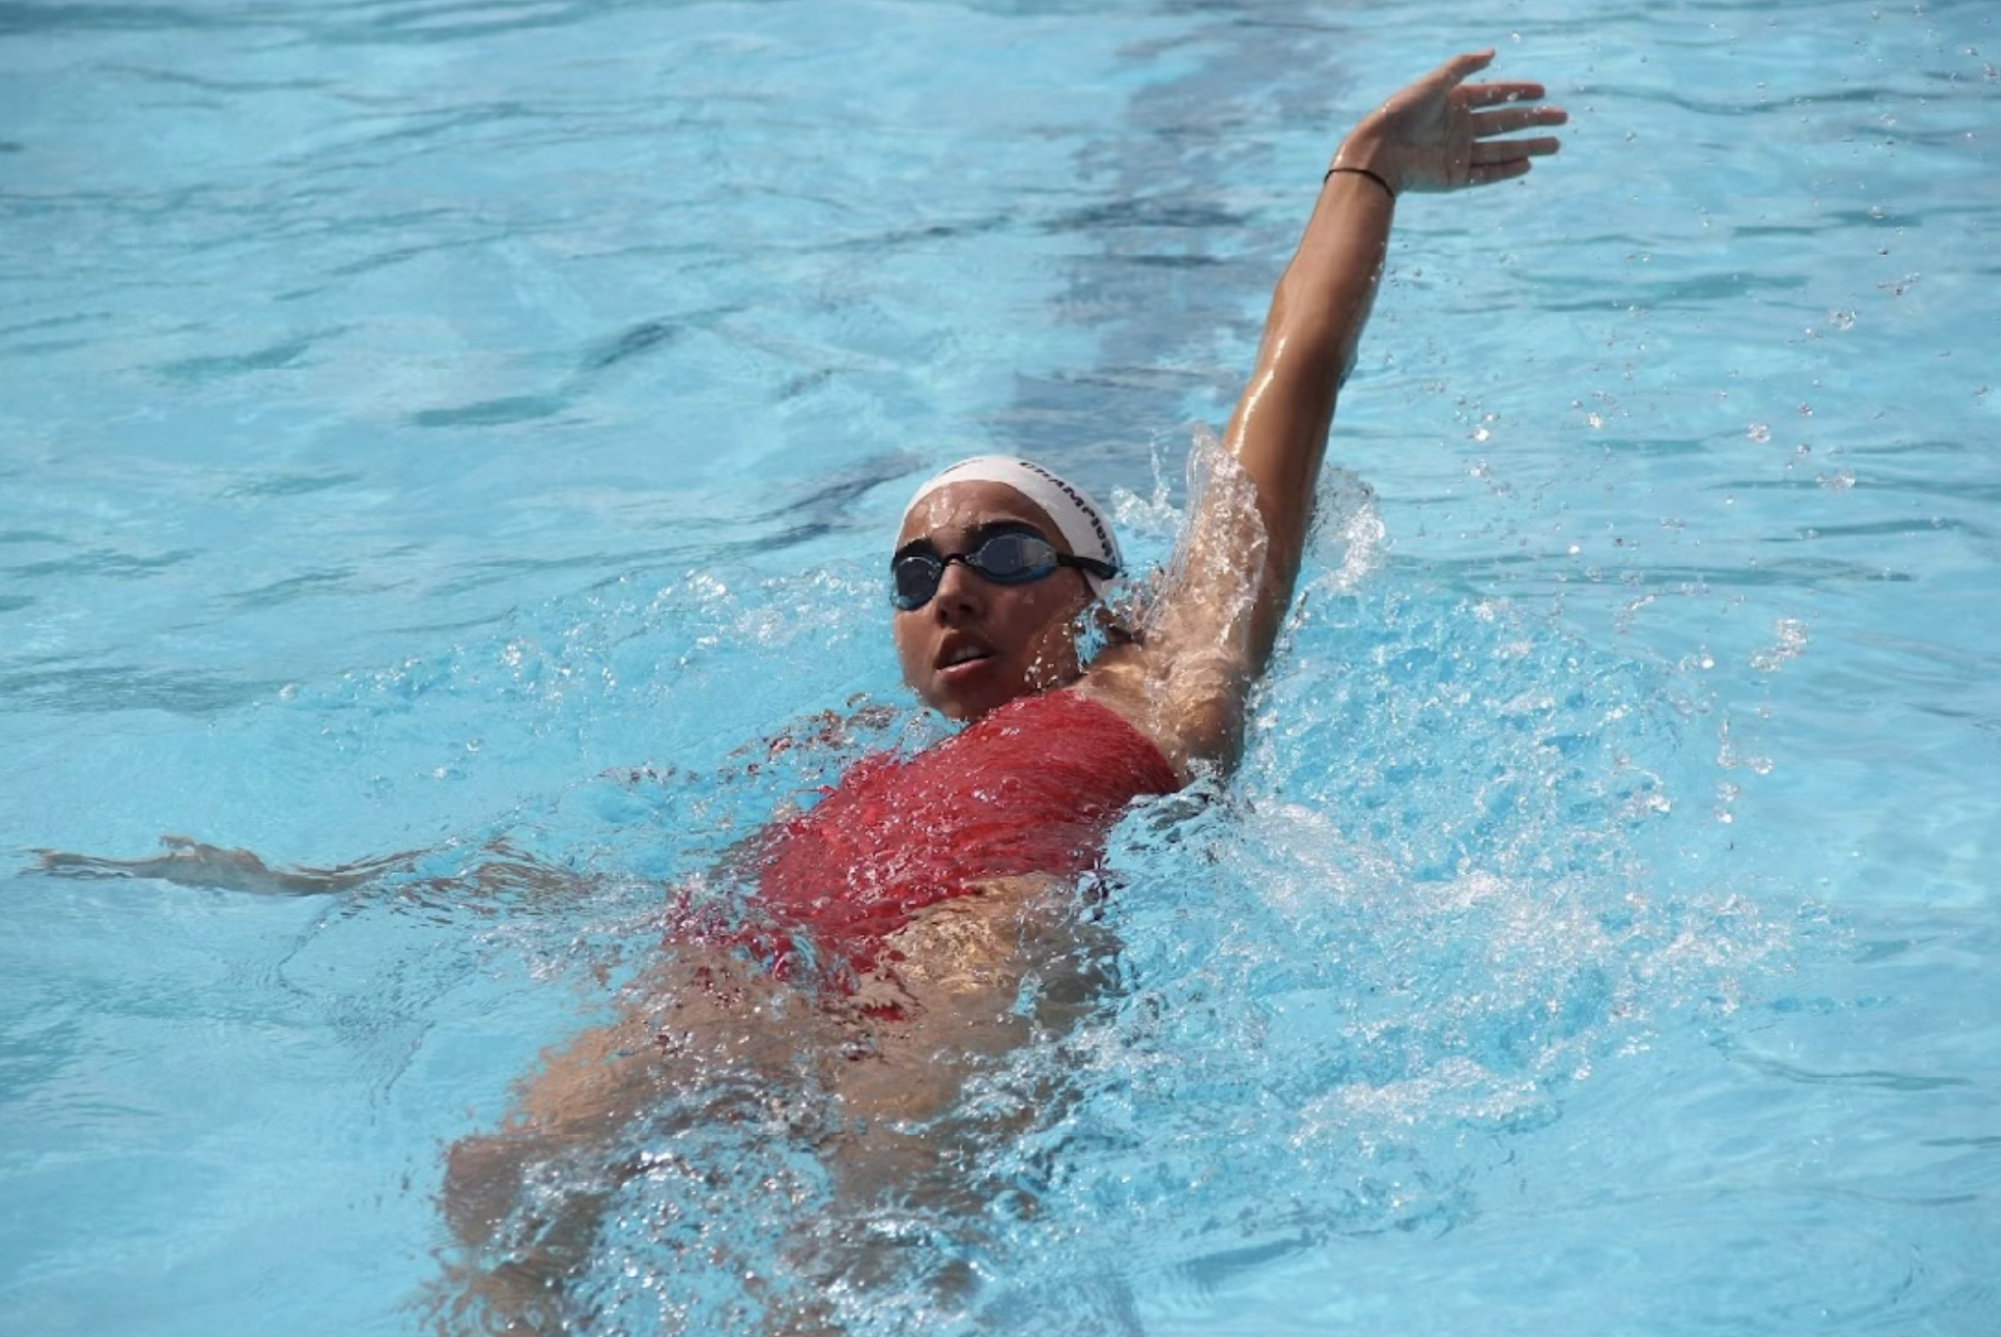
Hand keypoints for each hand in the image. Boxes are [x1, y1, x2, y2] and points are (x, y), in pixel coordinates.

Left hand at [1332, 49, 1565, 194]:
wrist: (1379, 151)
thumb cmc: (1402, 112)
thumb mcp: (1434, 82)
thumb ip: (1463, 66)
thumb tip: (1492, 53)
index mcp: (1455, 103)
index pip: (1494, 96)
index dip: (1518, 93)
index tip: (1542, 91)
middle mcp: (1459, 128)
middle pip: (1504, 123)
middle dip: (1533, 121)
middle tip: (1561, 118)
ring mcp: (1458, 154)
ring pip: (1501, 149)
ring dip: (1528, 147)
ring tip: (1555, 145)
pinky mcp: (1454, 178)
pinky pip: (1486, 173)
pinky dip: (1506, 170)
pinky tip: (1528, 164)